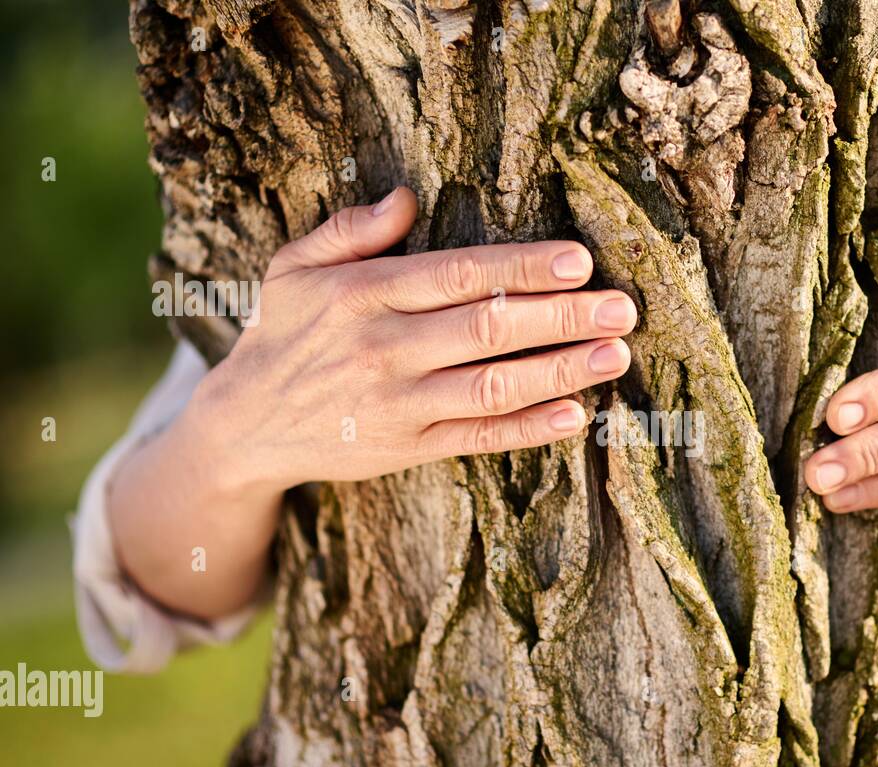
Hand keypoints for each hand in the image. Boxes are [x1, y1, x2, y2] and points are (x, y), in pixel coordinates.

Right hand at [109, 187, 635, 620]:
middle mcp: (385, 349)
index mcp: (362, 294)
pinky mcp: (408, 448)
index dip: (522, 269)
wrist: (245, 426)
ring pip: (493, 386)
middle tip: (623, 309)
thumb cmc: (282, 334)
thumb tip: (406, 197)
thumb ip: (349, 231)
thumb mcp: (294, 268)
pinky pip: (479, 437)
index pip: (458, 275)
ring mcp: (399, 404)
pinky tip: (575, 416)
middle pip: (489, 329)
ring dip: (561, 372)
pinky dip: (529, 429)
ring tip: (616, 357)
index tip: (579, 262)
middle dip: (563, 318)